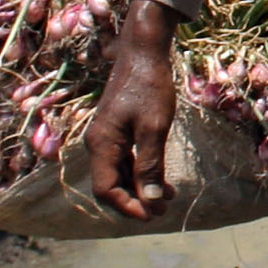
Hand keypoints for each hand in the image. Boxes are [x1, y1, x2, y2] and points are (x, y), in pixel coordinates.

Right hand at [87, 0, 181, 218]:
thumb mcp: (154, 128)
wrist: (143, 53)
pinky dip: (141, 173)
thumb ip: (151, 166)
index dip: (128, 207)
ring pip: (118, 175)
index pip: (106, 190)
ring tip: (169, 196)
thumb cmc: (150, 87)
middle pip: (110, 186)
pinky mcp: (116, 131)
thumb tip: (152, 202)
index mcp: (102, 144)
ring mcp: (106, 137)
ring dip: (140, 188)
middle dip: (136, 200)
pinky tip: (162, 178)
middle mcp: (98, 144)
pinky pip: (124, 161)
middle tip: (164, 209)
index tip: (153, 215)